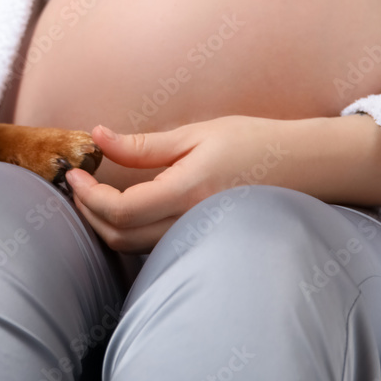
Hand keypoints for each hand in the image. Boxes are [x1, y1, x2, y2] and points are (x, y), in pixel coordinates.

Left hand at [66, 113, 380, 252]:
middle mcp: (191, 221)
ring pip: (133, 246)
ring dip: (103, 224)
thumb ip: (143, 144)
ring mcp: (197, 236)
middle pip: (119, 236)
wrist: (306, 167)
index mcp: (188, 190)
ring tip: (91, 193)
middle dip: (87, 212)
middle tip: (76, 183)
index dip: (88, 196)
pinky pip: (151, 245)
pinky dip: (125, 230)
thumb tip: (97, 136)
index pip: (120, 210)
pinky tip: (120, 206)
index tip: (74, 173)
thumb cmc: (253, 142)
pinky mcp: (200, 239)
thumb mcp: (196, 134)